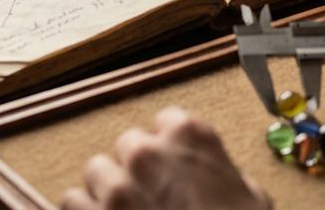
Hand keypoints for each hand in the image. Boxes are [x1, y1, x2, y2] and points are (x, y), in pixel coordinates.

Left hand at [61, 107, 269, 209]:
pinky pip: (71, 201)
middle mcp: (148, 153)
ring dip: (108, 192)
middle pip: (127, 146)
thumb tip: (216, 179)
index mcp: (189, 138)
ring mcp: (116, 186)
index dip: (170, 150)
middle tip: (153, 199)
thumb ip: (225, 175)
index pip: (166, 122)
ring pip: (96, 172)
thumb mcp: (252, 199)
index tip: (173, 168)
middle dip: (137, 170)